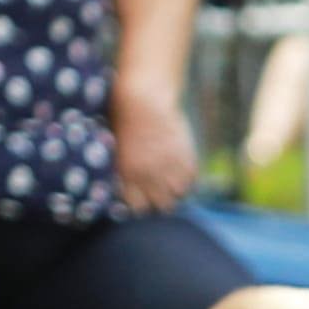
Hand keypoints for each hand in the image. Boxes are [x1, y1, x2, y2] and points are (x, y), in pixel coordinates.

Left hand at [108, 73, 200, 212]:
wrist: (144, 100)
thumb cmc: (123, 119)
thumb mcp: (116, 150)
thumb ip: (123, 172)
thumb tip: (126, 189)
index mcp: (127, 176)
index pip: (138, 208)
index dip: (141, 204)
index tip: (143, 199)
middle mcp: (148, 176)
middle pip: (161, 206)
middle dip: (160, 200)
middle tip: (160, 191)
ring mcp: (168, 167)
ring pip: (178, 196)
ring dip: (176, 190)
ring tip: (172, 181)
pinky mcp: (185, 157)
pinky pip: (192, 180)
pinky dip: (188, 178)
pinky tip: (181, 169)